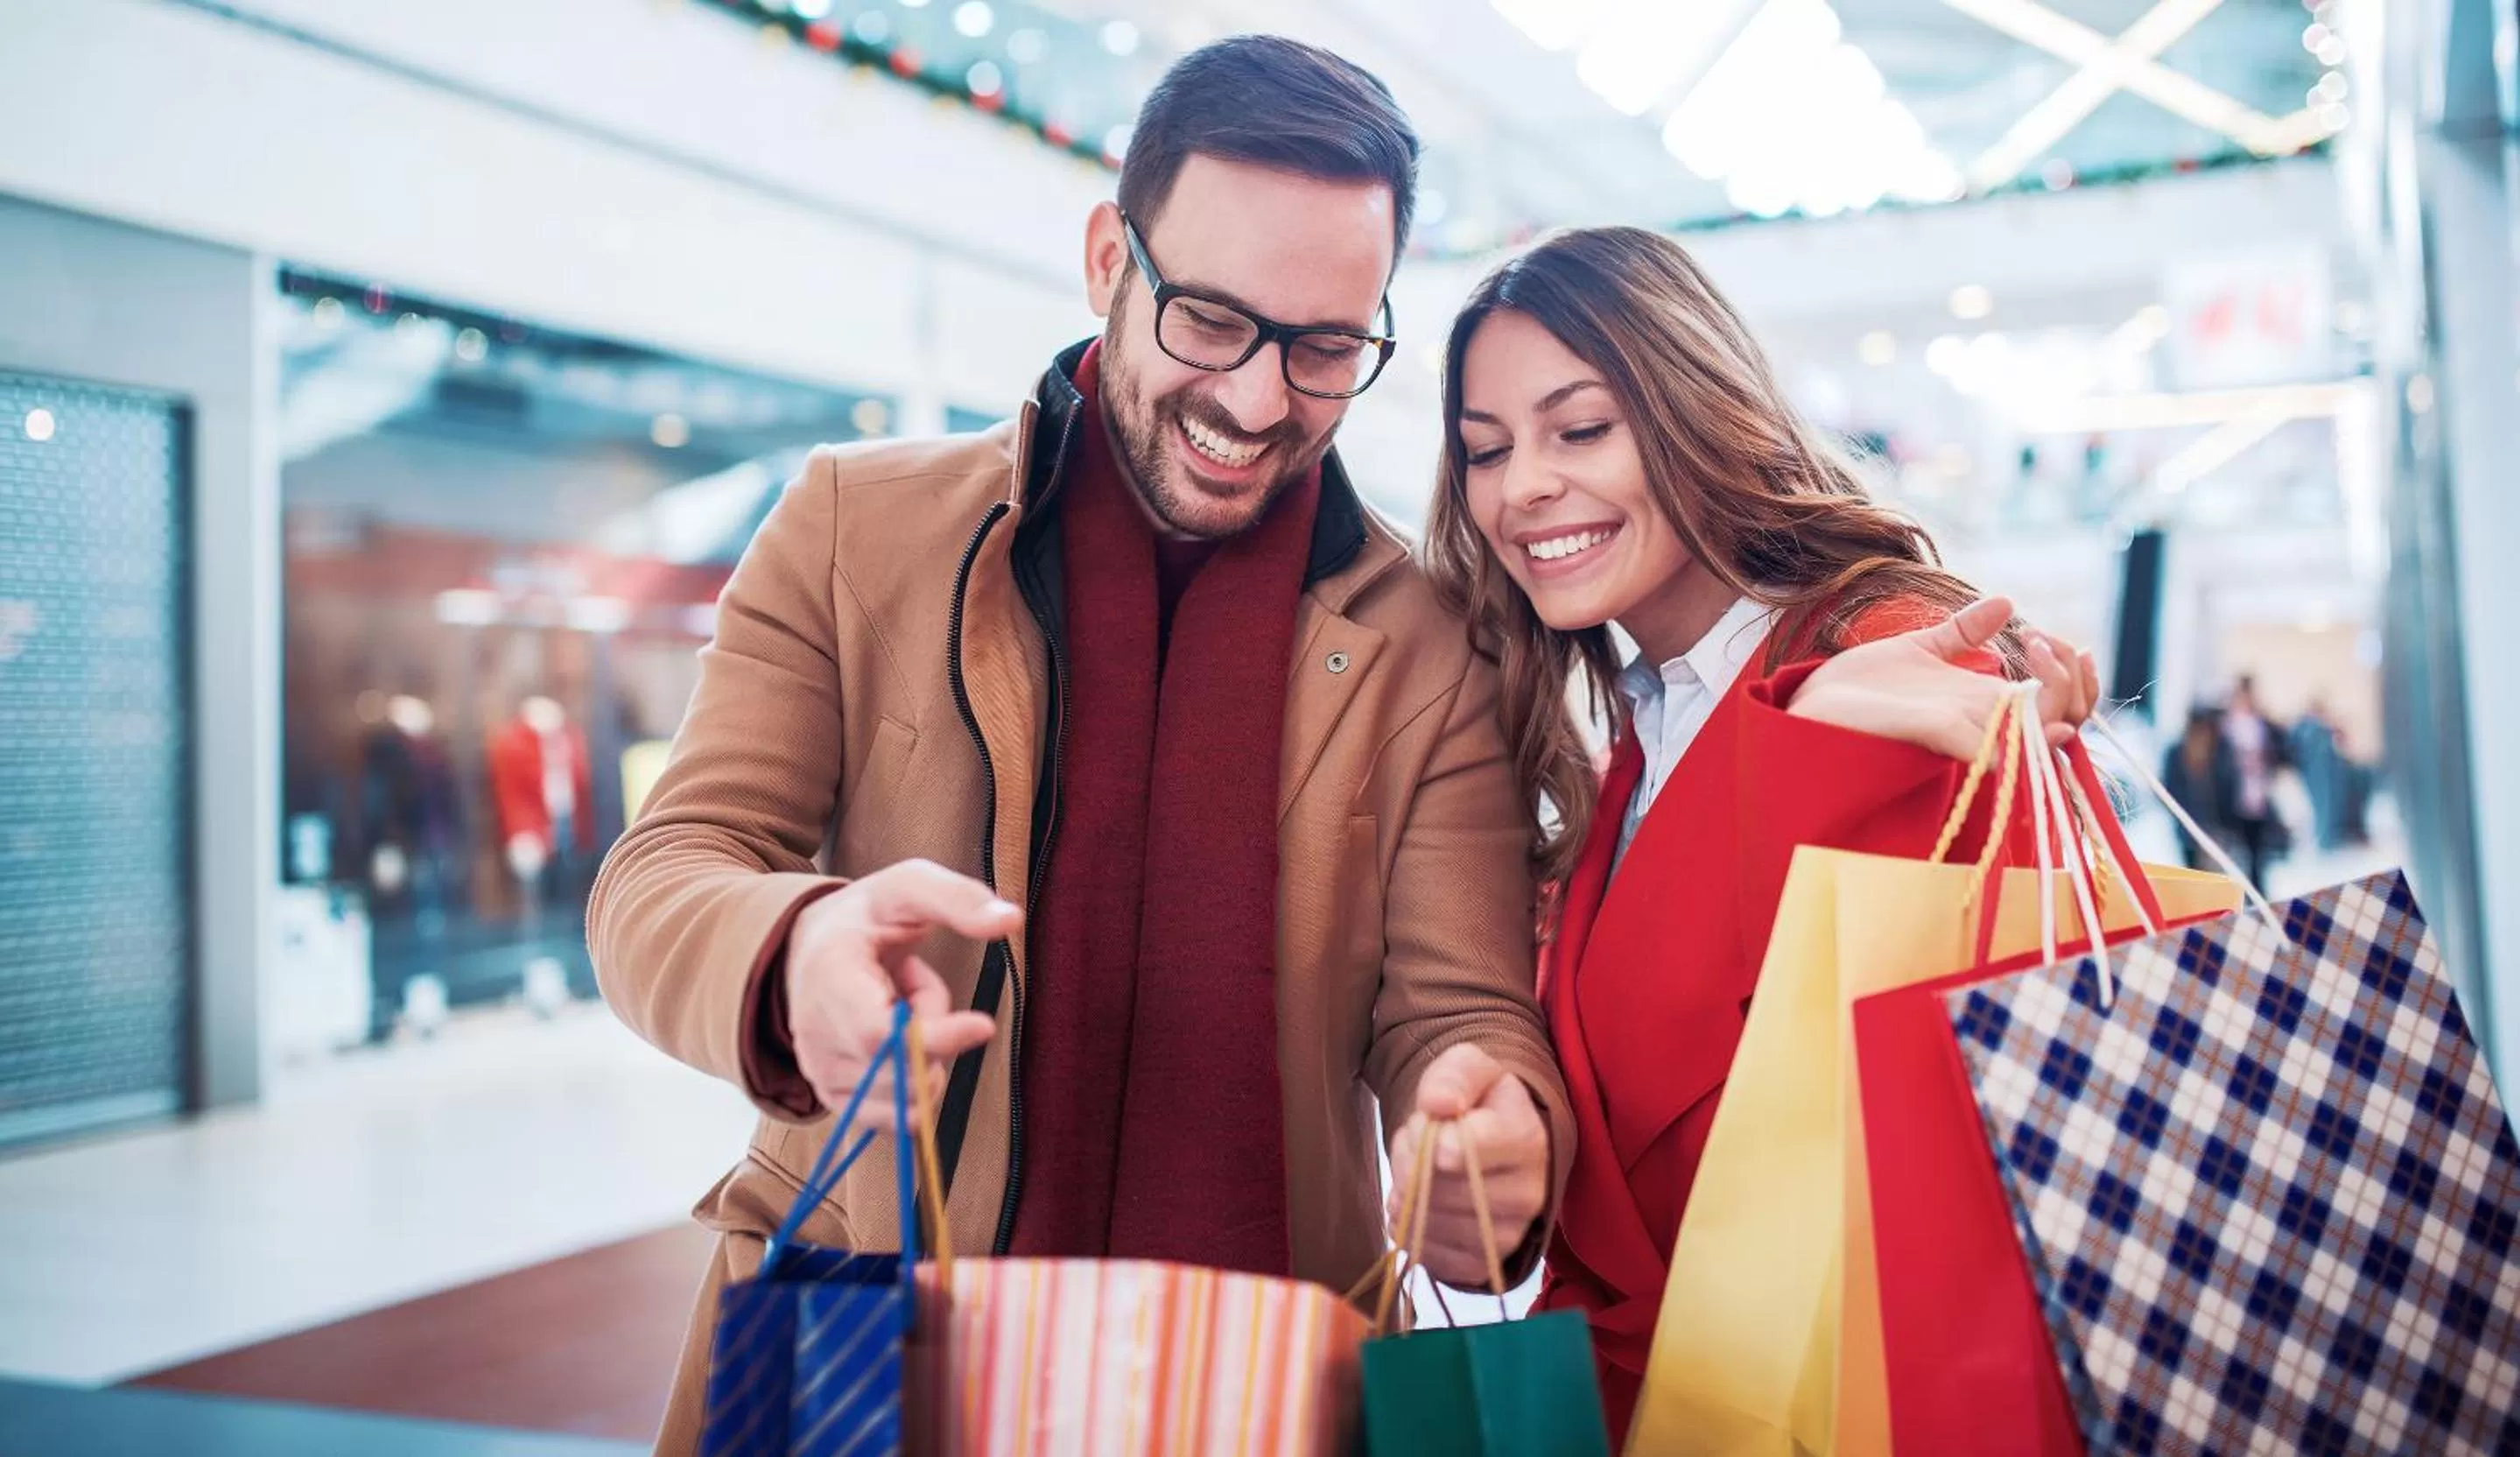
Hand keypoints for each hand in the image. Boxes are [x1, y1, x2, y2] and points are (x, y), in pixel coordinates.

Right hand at [785, 859, 1020, 1128]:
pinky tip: (893, 1041)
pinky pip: (903, 1117)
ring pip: (910, 1095)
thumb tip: (1012, 921)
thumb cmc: (865, 917)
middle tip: (913, 983)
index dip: (935, 1038)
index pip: (878, 1034)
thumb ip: (958, 899)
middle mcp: (815, 1038)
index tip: (984, 1024)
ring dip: (926, 1052)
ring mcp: (821, 1076)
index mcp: (828, 980)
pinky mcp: (836, 1102)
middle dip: (936, 1028)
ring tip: (898, 1006)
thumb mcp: (907, 887)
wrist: (809, 951)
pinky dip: (913, 1082)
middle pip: (905, 1068)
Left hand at [1386, 1045, 1547, 1289]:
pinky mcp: (1485, 1264)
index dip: (1426, 1136)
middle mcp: (1528, 1195)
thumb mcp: (1470, 1069)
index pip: (1459, 1151)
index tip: (1430, 1122)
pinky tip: (1419, 1206)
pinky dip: (1410, 1231)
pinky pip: (1429, 1256)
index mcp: (1527, 1140)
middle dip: (1410, 1162)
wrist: (1497, 1145)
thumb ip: (1454, 1076)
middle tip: (1418, 1145)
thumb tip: (1438, 1104)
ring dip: (1406, 1196)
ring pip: (1428, 1222)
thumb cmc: (1481, 1104)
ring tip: (1420, 1173)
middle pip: (1436, 1188)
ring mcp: (1509, 1235)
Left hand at [1788, 596, 2101, 759]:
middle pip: (2065, 719)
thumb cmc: (1864, 686)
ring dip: (2059, 697)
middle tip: (2045, 643)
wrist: (1814, 702)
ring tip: (2039, 652)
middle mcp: (1983, 722)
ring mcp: (1965, 732)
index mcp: (1984, 703)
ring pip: (2043, 734)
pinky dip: (2019, 735)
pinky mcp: (1937, 734)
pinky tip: (2021, 698)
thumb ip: (1963, 632)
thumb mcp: (1921, 649)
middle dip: (2075, 680)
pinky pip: (1995, 750)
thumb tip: (2005, 602)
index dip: (2073, 675)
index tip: (2048, 637)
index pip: (2059, 703)